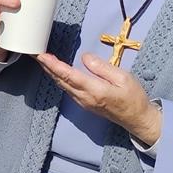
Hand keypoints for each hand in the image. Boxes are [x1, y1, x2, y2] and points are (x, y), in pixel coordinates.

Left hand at [37, 52, 161, 146]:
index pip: (69, 75)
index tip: (42, 56)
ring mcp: (83, 103)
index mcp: (94, 90)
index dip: (53, 65)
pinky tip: (56, 71)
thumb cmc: (134, 98)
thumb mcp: (123, 78)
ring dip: (51, 72)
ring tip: (43, 59)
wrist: (137, 119)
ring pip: (62, 85)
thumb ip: (102, 68)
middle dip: (46, 67)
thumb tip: (85, 58)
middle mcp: (85, 98)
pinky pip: (68, 89)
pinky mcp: (85, 104)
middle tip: (35, 53)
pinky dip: (59, 78)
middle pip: (61, 80)